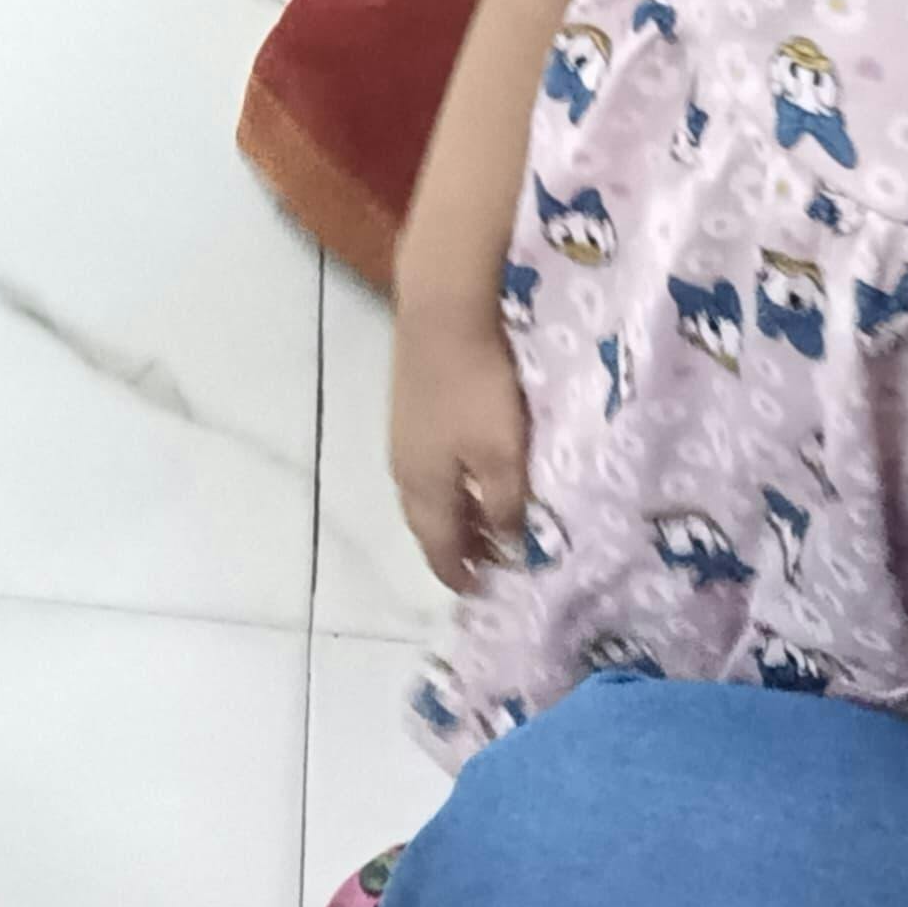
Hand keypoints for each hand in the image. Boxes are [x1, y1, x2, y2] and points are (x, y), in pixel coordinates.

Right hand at [388, 294, 532, 595]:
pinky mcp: (408, 407)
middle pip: (427, 523)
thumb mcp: (503, 456)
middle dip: (454, 546)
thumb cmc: (478, 390)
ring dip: (452, 514)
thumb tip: (505, 545)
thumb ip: (504, 506)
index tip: (480, 591)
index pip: (439, 547)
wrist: (443, 315)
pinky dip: (447, 484)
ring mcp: (402, 436)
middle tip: (486, 561)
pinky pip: (426, 466)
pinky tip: (467, 471)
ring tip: (483, 520)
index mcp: (425, 488)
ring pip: (425, 494)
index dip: (459, 572)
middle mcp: (404, 469)